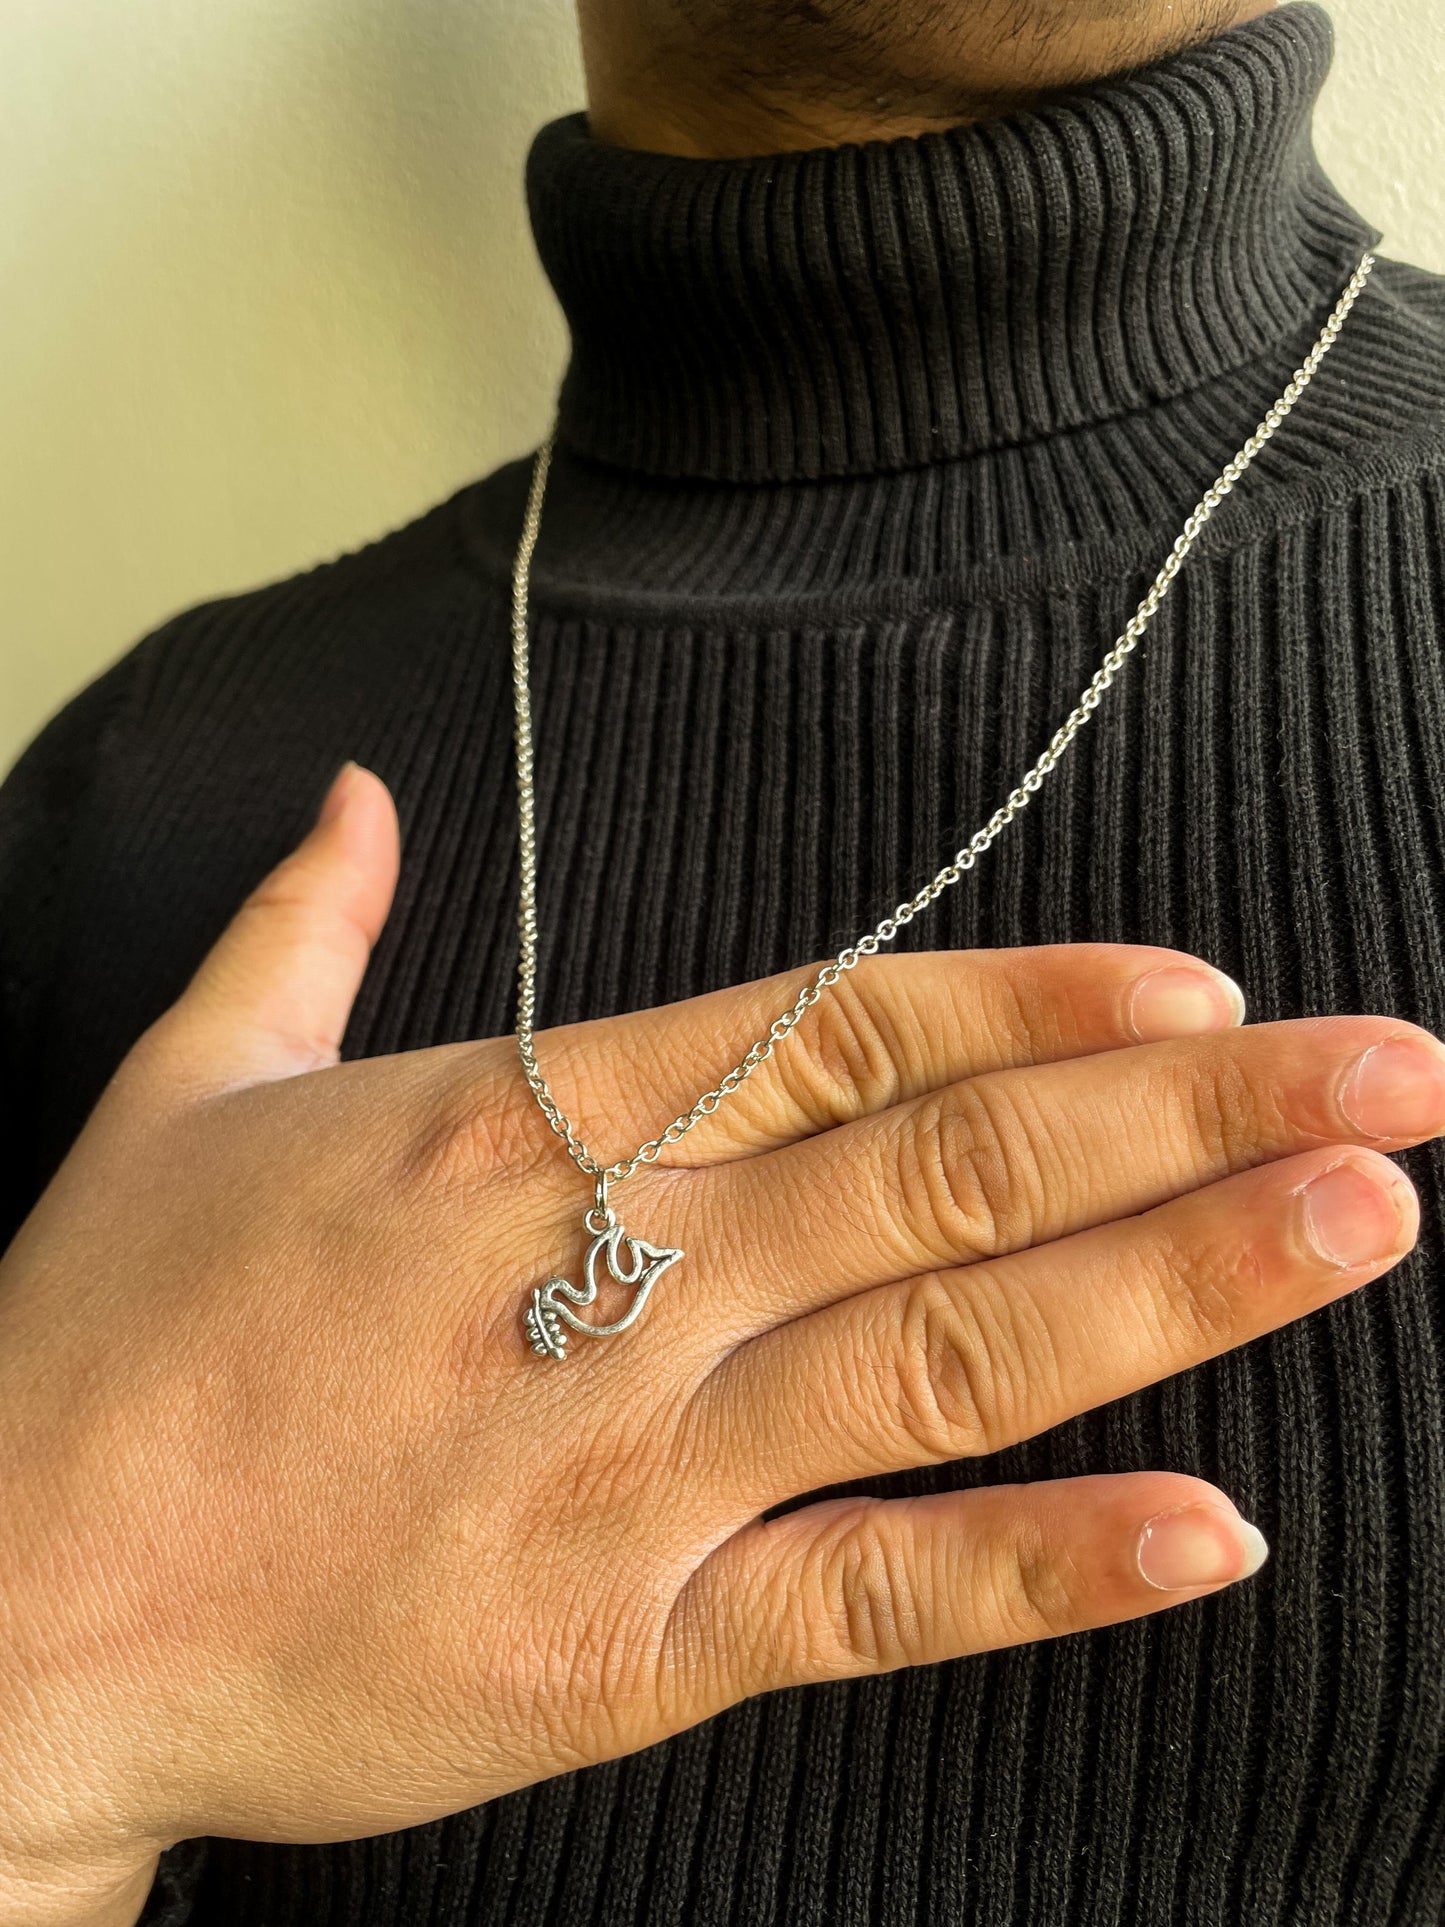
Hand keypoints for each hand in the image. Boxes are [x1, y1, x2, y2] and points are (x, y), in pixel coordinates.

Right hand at [2, 763, 1439, 1926]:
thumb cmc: (94, 1341)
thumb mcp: (183, 1090)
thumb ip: (301, 930)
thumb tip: (360, 797)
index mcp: (514, 1127)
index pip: (832, 1035)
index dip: (1032, 1004)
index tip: (1202, 989)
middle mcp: (606, 1282)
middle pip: (949, 1173)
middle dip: (1187, 1119)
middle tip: (1388, 1078)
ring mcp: (629, 1471)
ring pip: (952, 1356)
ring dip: (1173, 1285)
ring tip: (1355, 1224)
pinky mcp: (623, 1645)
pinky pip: (871, 1594)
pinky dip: (1046, 1561)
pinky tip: (1210, 1521)